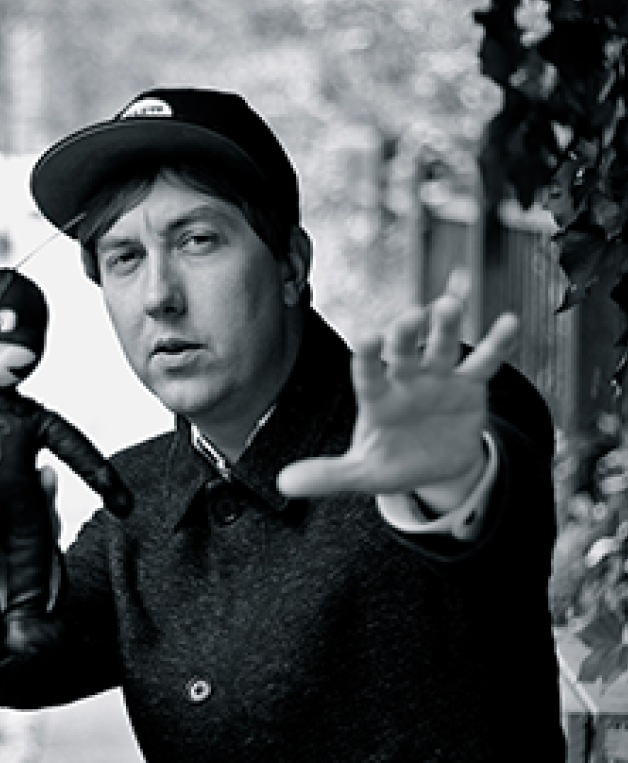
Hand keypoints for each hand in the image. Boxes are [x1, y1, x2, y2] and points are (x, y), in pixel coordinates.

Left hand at [276, 269, 518, 511]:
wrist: (435, 466)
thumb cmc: (391, 462)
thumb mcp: (362, 474)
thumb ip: (327, 475)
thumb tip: (282, 485)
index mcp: (376, 398)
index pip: (367, 374)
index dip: (367, 358)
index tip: (366, 337)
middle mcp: (405, 380)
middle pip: (403, 353)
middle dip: (405, 336)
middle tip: (410, 316)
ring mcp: (438, 378)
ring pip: (441, 348)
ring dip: (445, 328)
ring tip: (449, 305)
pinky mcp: (470, 385)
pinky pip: (484, 362)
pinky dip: (496, 344)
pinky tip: (508, 322)